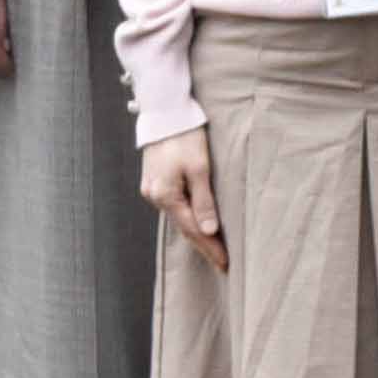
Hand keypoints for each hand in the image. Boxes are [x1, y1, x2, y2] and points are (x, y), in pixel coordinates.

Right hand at [139, 128, 221, 270]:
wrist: (165, 113)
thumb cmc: (186, 137)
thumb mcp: (200, 168)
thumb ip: (205, 201)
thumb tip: (209, 231)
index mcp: (165, 195)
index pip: (192, 230)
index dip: (210, 248)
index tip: (226, 264)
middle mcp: (154, 196)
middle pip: (183, 227)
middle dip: (203, 245)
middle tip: (222, 263)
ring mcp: (152, 189)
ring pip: (178, 217)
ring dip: (195, 233)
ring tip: (213, 248)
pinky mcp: (154, 181)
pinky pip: (173, 206)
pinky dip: (187, 218)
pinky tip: (196, 224)